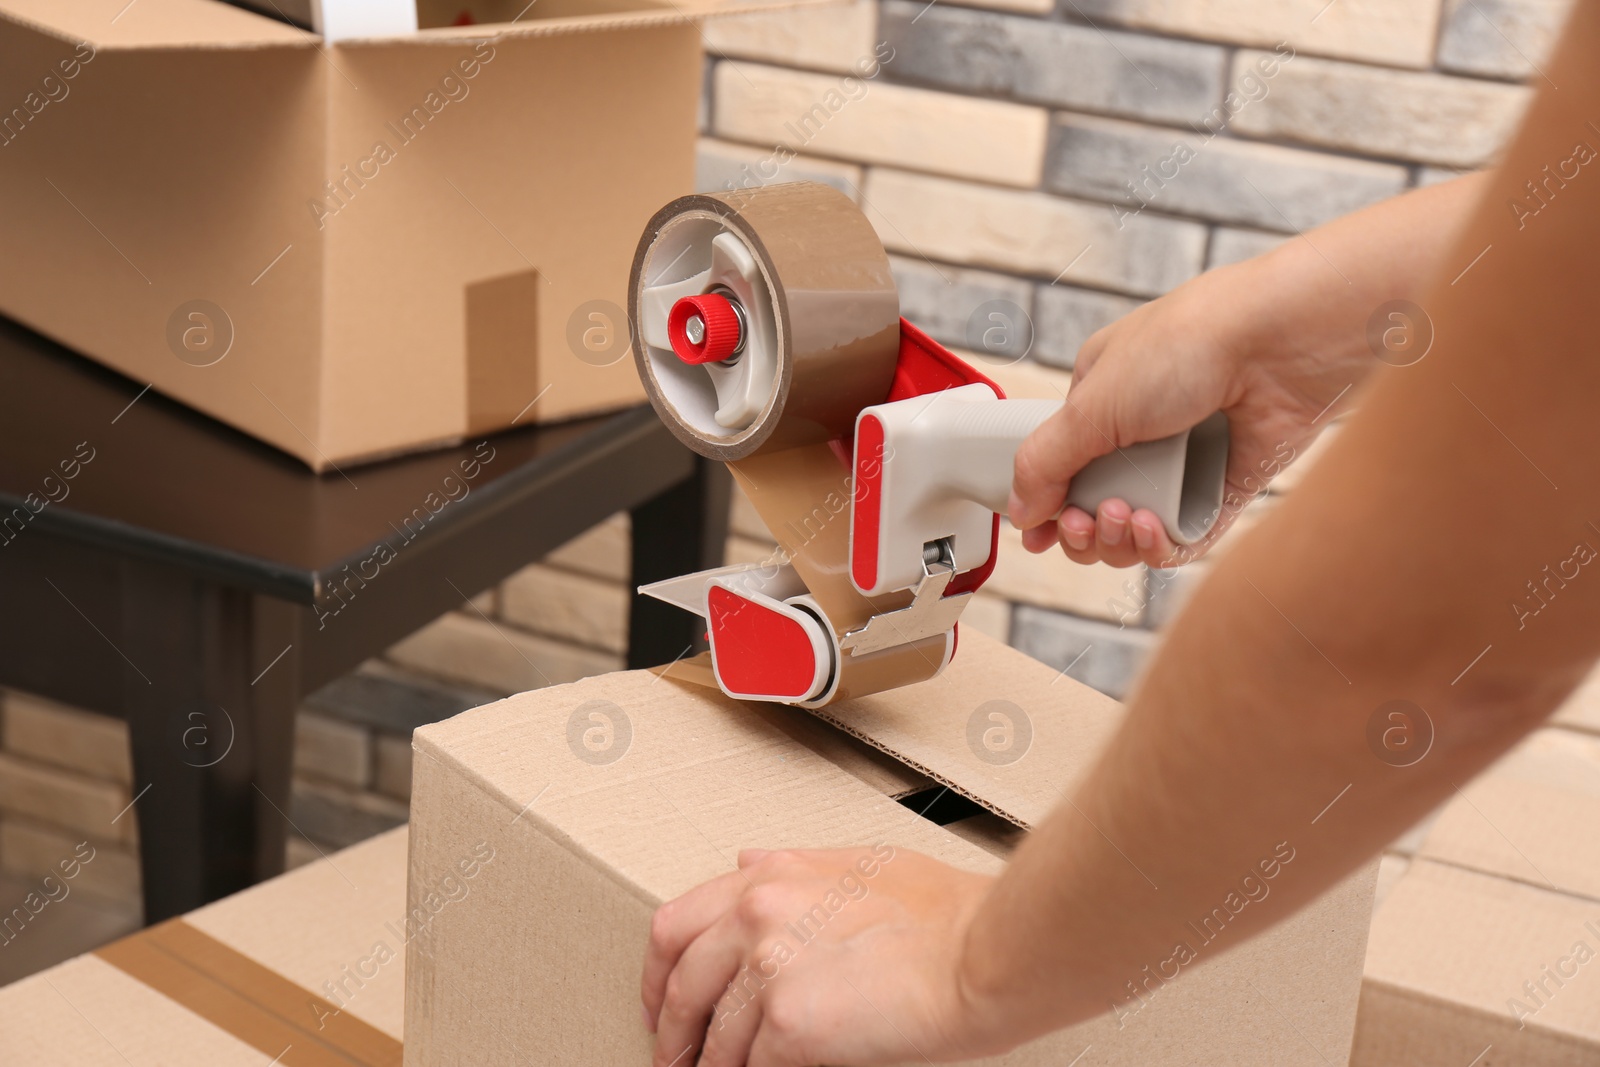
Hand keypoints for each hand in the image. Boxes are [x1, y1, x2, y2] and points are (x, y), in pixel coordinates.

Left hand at [641, 847, 1001, 1066]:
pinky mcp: (788, 1022)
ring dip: (711, 1064)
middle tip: (671, 1053)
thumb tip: (745, 860)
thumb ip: (793, 863)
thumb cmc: (947, 914)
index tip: (662, 996)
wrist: (983, 953)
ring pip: (713, 1033)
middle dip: (669, 1025)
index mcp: (772, 872)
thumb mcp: (860, 861)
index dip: (661, 971)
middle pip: (680, 980)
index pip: (678, 921)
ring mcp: (769, 966)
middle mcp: (759, 911)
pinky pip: (748, 1066)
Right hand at [1009, 252, 1363, 567]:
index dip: (1046, 505)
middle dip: (1083, 527)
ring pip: (1136, 531)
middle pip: (1094, 507)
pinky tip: (1155, 532)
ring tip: (1126, 518)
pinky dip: (1163, 547)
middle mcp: (1142, 430)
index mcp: (1101, 397)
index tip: (1037, 535)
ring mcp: (1184, 461)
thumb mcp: (1091, 404)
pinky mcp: (1226, 488)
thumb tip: (1019, 511)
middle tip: (1083, 522)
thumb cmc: (1188, 346)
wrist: (1279, 343)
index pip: (1061, 465)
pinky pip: (1185, 538)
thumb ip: (1044, 462)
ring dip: (1120, 539)